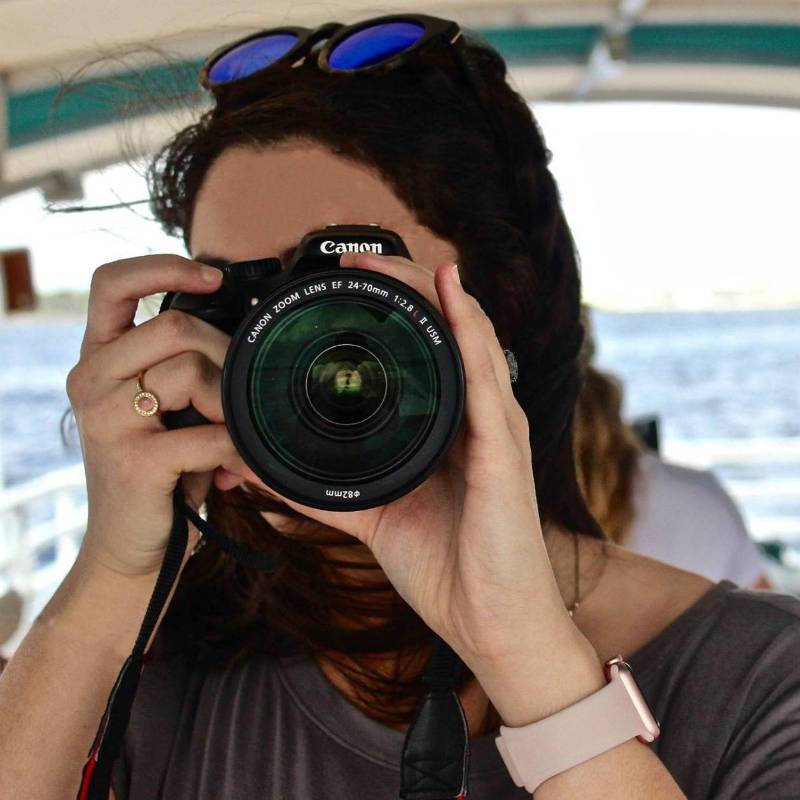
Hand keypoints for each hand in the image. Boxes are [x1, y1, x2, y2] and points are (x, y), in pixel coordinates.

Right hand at [67, 255, 250, 577]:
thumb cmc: (158, 470)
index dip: (164, 267)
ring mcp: (106, 420)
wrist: (131, 547)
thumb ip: (182, 366)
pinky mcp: (132, 461)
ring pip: (189, 370)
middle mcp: (91, 380)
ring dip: (230, 400)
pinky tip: (237, 466)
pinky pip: (209, 432)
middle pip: (174, 327)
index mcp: (99, 360)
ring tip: (232, 428)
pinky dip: (237, 446)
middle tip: (239, 388)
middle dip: (224, 352)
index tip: (213, 277)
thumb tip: (242, 331)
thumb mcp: (163, 408)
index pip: (112, 284)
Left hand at [235, 251, 577, 672]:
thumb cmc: (445, 568)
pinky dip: (468, 328)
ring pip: (467, 335)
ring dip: (426, 291)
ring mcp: (494, 426)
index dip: (388, 308)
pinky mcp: (504, 448)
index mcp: (446, 426)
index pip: (425, 348)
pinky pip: (485, 376)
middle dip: (400, 286)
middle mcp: (475, 415)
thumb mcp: (370, 515)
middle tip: (350, 260)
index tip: (338, 284)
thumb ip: (320, 488)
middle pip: (445, 327)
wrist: (489, 623)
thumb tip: (257, 467)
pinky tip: (450, 291)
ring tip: (384, 261)